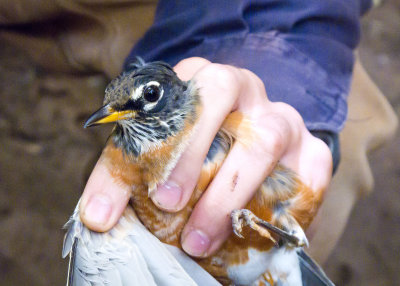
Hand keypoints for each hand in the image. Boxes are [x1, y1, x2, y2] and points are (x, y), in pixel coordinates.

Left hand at [79, 57, 331, 256]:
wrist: (258, 158)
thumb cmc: (202, 158)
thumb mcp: (160, 163)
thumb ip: (127, 179)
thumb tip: (96, 218)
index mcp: (198, 82)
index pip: (166, 99)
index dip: (141, 146)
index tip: (119, 203)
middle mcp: (242, 88)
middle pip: (218, 91)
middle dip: (190, 149)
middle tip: (167, 203)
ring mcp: (281, 117)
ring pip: (263, 138)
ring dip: (227, 192)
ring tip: (198, 239)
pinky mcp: (313, 150)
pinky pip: (305, 173)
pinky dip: (277, 207)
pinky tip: (250, 233)